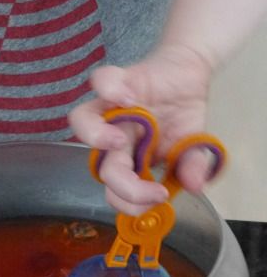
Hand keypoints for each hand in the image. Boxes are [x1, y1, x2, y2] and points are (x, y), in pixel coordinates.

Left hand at [70, 45, 213, 215]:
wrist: (187, 75)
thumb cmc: (180, 115)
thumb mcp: (193, 147)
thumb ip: (191, 167)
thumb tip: (196, 186)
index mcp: (127, 158)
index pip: (113, 189)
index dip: (129, 202)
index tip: (160, 199)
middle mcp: (112, 136)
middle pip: (99, 165)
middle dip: (122, 185)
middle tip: (153, 188)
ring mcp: (112, 107)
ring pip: (80, 120)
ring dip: (95, 135)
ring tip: (119, 141)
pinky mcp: (119, 78)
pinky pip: (102, 81)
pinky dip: (111, 89)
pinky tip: (131, 97)